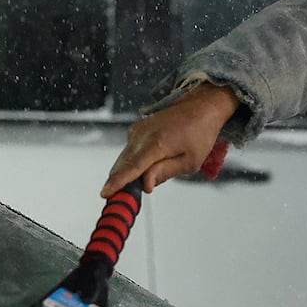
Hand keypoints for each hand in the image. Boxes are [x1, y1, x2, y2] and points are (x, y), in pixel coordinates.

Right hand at [102, 82, 238, 196]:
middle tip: (118, 199)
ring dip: (125, 173)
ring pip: (125, 158)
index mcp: (157, 143)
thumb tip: (145, 185)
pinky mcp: (137, 129)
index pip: (132, 168)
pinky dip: (131, 163)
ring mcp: (138, 130)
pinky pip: (129, 151)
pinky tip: (141, 170)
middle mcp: (143, 134)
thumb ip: (165, 172)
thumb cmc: (199, 133)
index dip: (117, 183)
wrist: (200, 106)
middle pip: (124, 164)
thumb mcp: (190, 161)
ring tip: (131, 187)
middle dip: (118, 183)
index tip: (105, 193)